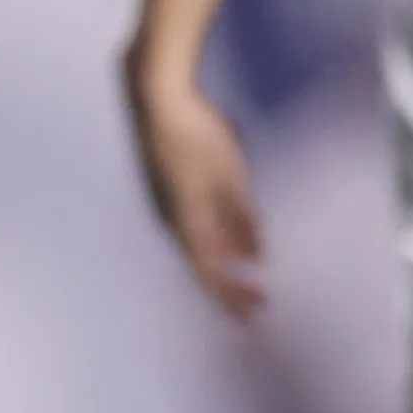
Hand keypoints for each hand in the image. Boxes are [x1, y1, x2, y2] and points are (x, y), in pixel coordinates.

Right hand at [125, 52, 267, 322]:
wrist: (155, 95)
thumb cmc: (195, 134)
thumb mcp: (232, 177)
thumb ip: (244, 218)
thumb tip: (257, 256)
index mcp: (187, 223)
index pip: (210, 275)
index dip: (231, 299)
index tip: (253, 317)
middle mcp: (171, 219)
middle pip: (203, 265)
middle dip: (230, 287)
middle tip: (256, 303)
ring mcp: (165, 201)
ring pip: (197, 244)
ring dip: (223, 263)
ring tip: (247, 274)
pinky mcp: (165, 184)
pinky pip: (192, 223)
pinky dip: (213, 237)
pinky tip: (229, 234)